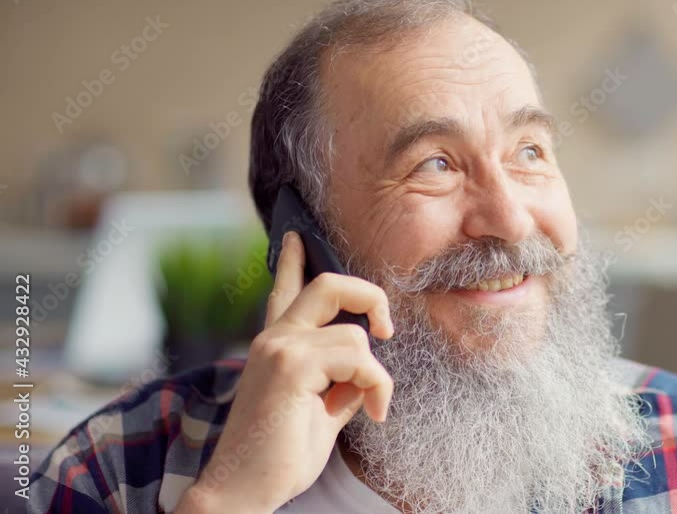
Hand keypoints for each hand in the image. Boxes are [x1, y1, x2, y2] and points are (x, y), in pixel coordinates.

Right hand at [176, 231, 393, 512]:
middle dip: (370, 296)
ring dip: (376, 374)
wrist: (243, 491)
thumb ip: (341, 381)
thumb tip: (370, 370)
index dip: (293, 261)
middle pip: (329, 285)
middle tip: (386, 328)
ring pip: (355, 334)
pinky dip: (376, 385)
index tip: (296, 235)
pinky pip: (357, 358)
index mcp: (277, 346)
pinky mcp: (290, 365)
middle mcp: (274, 338)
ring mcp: (279, 348)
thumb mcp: (320, 411)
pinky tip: (372, 412)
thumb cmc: (279, 456)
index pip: (285, 291)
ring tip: (370, 406)